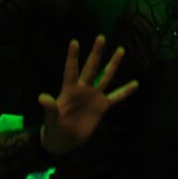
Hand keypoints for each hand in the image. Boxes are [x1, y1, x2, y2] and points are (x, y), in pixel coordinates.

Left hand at [38, 35, 138, 155]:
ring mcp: (94, 96)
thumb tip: (42, 97)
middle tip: (101, 37)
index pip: (71, 70)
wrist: (64, 141)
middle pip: (91, 67)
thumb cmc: (54, 128)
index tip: (74, 42)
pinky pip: (116, 97)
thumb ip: (49, 108)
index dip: (72, 57)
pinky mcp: (102, 106)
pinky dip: (125, 91)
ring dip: (113, 64)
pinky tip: (135, 84)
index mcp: (69, 90)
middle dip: (96, 53)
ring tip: (121, 50)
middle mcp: (83, 89)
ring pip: (105, 77)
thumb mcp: (50, 119)